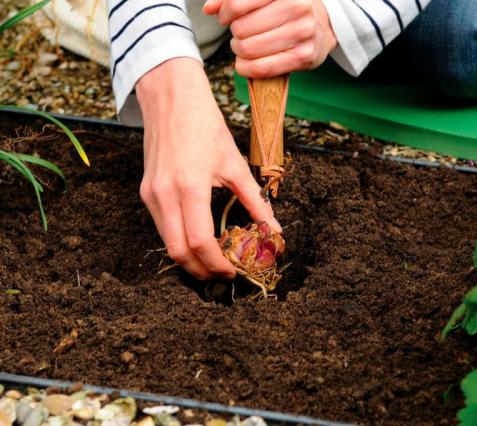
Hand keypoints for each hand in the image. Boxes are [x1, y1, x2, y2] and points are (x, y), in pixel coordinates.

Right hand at [136, 58, 280, 279]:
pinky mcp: (146, 192)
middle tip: (222, 274)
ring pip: (167, 243)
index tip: (233, 271)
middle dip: (200, 271)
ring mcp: (151, 194)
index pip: (200, 243)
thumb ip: (255, 202)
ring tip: (213, 259)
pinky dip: (179, 240)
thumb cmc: (205, 126)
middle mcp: (164, 195)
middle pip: (178, 252)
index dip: (217, 264)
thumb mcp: (235, 164)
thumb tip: (273, 229)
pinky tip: (197, 239)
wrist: (171, 98)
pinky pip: (161, 227)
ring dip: (189, 258)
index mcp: (190, 187)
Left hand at [203, 0, 336, 77]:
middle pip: (242, 28)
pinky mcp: (303, 56)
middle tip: (240, 35)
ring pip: (250, 49)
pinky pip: (263, 68)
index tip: (225, 17)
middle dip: (234, 34)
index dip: (225, 12)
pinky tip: (244, 64)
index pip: (238, 3)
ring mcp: (302, 32)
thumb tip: (209, 9)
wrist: (322, 27)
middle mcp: (297, 6)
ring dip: (239, 52)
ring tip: (243, 48)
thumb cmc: (286, 9)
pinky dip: (246, 68)